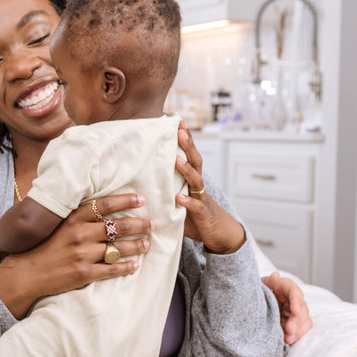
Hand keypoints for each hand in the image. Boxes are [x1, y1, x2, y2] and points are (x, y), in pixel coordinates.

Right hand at [0, 193, 151, 318]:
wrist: (24, 274)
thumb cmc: (38, 248)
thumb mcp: (53, 225)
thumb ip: (72, 216)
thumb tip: (91, 206)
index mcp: (72, 219)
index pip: (105, 205)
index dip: (126, 201)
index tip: (141, 199)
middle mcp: (80, 234)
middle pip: (118, 226)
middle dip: (139, 224)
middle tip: (151, 224)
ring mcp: (83, 254)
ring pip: (119, 248)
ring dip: (137, 245)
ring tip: (147, 244)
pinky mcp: (84, 273)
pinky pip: (112, 269)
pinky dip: (126, 267)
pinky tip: (135, 265)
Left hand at [174, 119, 246, 254]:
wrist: (218, 234)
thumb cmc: (194, 216)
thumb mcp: (177, 201)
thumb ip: (164, 191)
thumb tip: (139, 183)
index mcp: (191, 180)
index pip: (189, 156)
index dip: (185, 140)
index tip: (178, 122)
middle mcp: (197, 186)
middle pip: (195, 161)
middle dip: (188, 146)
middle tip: (180, 131)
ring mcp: (201, 198)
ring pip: (196, 180)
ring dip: (187, 169)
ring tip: (177, 159)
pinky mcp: (203, 214)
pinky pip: (196, 206)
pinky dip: (188, 202)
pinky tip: (179, 198)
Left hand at [262, 271, 312, 344]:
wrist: (250, 307)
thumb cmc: (256, 294)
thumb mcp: (259, 286)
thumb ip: (267, 282)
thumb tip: (275, 275)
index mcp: (284, 287)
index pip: (295, 292)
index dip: (296, 300)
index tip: (294, 309)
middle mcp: (293, 299)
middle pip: (302, 308)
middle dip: (297, 320)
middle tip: (289, 329)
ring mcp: (295, 312)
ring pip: (304, 320)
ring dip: (298, 330)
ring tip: (288, 338)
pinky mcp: (294, 324)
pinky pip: (301, 330)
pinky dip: (296, 336)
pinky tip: (288, 341)